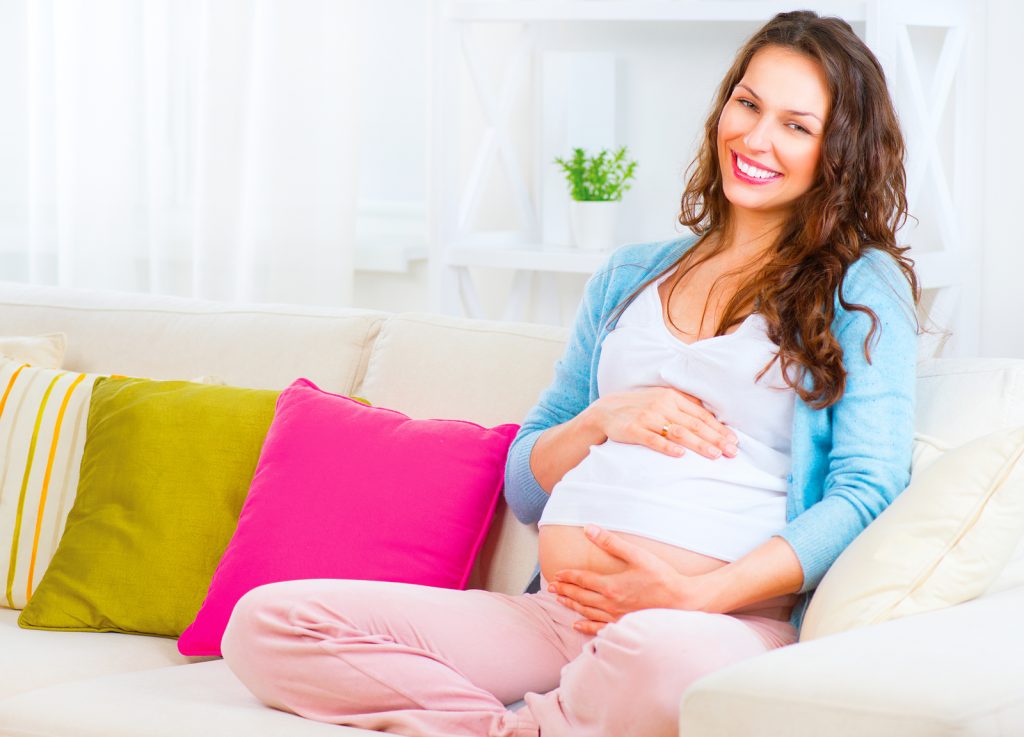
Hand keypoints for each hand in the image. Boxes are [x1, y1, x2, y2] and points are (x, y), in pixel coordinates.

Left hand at [548, 525, 709, 634]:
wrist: (682, 601)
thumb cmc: (662, 577)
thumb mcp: (637, 555)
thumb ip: (611, 542)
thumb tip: (589, 529)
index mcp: (611, 586)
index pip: (582, 580)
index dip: (568, 576)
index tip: (557, 574)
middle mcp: (610, 604)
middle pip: (580, 596)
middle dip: (565, 590)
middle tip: (551, 587)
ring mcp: (616, 617)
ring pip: (587, 611)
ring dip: (571, 605)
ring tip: (559, 600)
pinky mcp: (623, 625)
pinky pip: (599, 628)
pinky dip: (585, 626)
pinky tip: (576, 624)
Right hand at [588, 387, 737, 459]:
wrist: (606, 411)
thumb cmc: (640, 407)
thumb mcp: (662, 399)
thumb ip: (684, 405)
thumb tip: (710, 415)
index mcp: (672, 397)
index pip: (701, 415)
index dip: (719, 428)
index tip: (734, 441)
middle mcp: (662, 405)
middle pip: (694, 424)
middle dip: (715, 439)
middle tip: (731, 452)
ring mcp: (647, 417)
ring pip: (678, 432)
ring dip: (698, 444)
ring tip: (714, 455)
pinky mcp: (633, 430)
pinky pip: (652, 439)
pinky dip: (667, 447)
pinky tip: (680, 455)